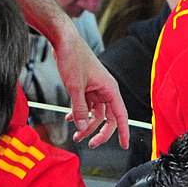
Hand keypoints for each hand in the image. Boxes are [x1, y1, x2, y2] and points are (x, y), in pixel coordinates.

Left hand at [53, 33, 129, 148]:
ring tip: (75, 134)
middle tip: (91, 144)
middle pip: (108, 118)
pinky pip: (86, 106)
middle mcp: (106, 90)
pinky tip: (70, 118)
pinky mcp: (87, 87)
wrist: (64, 40)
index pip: (121, 115)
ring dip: (86, 124)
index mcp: (110, 89)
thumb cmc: (73, 57)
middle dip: (99, 131)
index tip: (124, 145)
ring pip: (95, 114)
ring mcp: (96, 89)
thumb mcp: (75, 87)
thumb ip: (80, 109)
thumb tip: (83, 127)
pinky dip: (79, 113)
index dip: (123, 132)